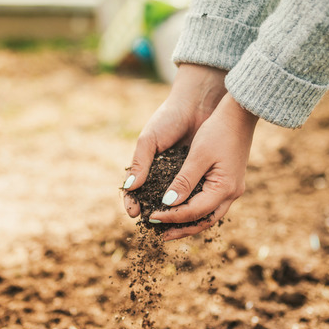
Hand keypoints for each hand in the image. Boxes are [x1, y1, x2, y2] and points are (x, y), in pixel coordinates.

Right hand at [122, 64, 227, 217]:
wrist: (198, 104)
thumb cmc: (168, 118)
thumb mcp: (150, 140)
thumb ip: (140, 163)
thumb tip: (129, 187)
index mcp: (147, 166)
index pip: (135, 191)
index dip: (133, 203)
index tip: (134, 213)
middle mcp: (162, 174)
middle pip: (154, 201)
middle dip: (152, 213)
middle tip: (152, 223)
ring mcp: (181, 176)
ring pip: (174, 201)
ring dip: (171, 214)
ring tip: (169, 225)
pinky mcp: (199, 175)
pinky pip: (193, 195)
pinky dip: (190, 205)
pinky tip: (189, 214)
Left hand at [149, 94, 257, 240]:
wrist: (240, 113)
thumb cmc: (218, 130)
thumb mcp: (197, 155)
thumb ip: (183, 181)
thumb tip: (168, 204)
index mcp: (225, 188)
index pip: (193, 212)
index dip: (171, 217)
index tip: (151, 217)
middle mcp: (232, 193)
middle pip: (204, 221)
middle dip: (181, 229)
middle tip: (161, 236)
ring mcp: (232, 188)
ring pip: (209, 215)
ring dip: (189, 223)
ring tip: (169, 229)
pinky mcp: (229, 182)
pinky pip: (211, 204)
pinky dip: (196, 211)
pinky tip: (182, 211)